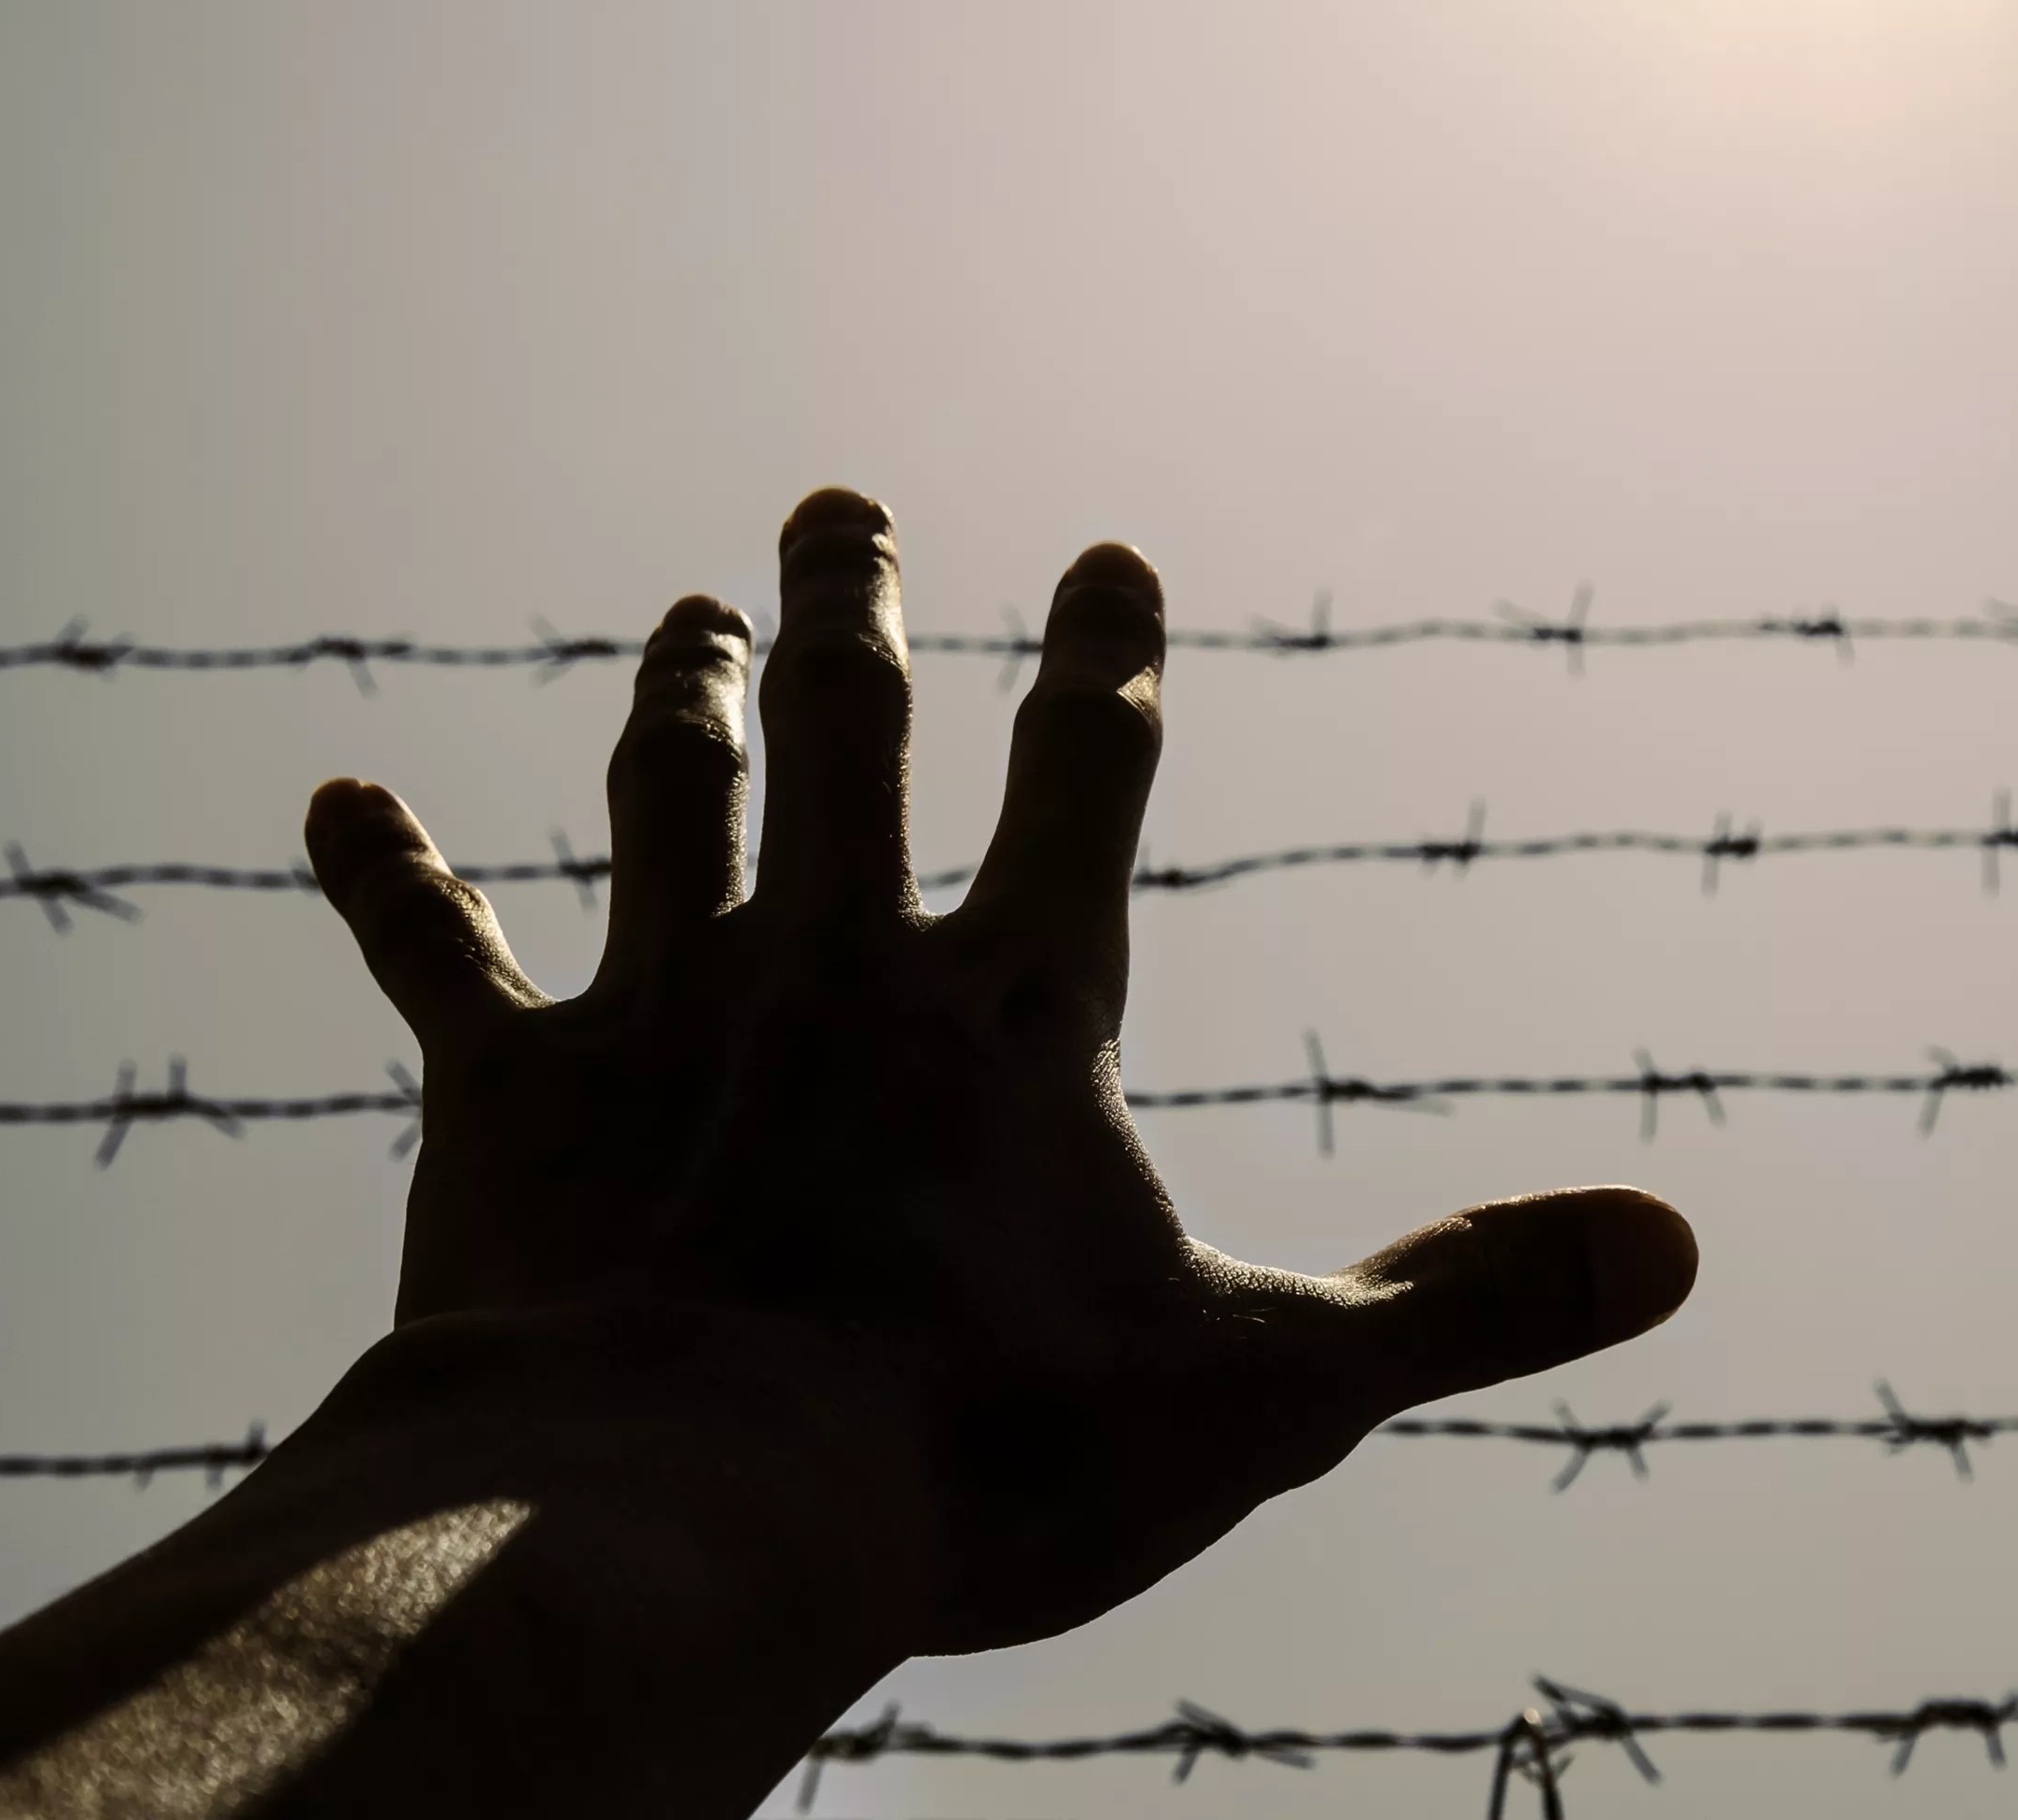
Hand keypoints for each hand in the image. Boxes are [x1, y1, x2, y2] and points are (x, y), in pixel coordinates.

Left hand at [300, 489, 1695, 1655]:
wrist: (685, 1511)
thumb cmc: (981, 1457)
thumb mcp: (1269, 1391)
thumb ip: (1469, 1302)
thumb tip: (1681, 1248)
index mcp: (1014, 1017)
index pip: (1085, 784)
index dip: (1107, 668)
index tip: (1110, 562)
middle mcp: (835, 967)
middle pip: (849, 732)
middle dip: (857, 607)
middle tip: (841, 505)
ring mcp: (664, 1011)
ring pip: (668, 800)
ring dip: (678, 694)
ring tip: (689, 606)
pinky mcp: (514, 1094)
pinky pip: (437, 958)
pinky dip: (388, 879)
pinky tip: (336, 802)